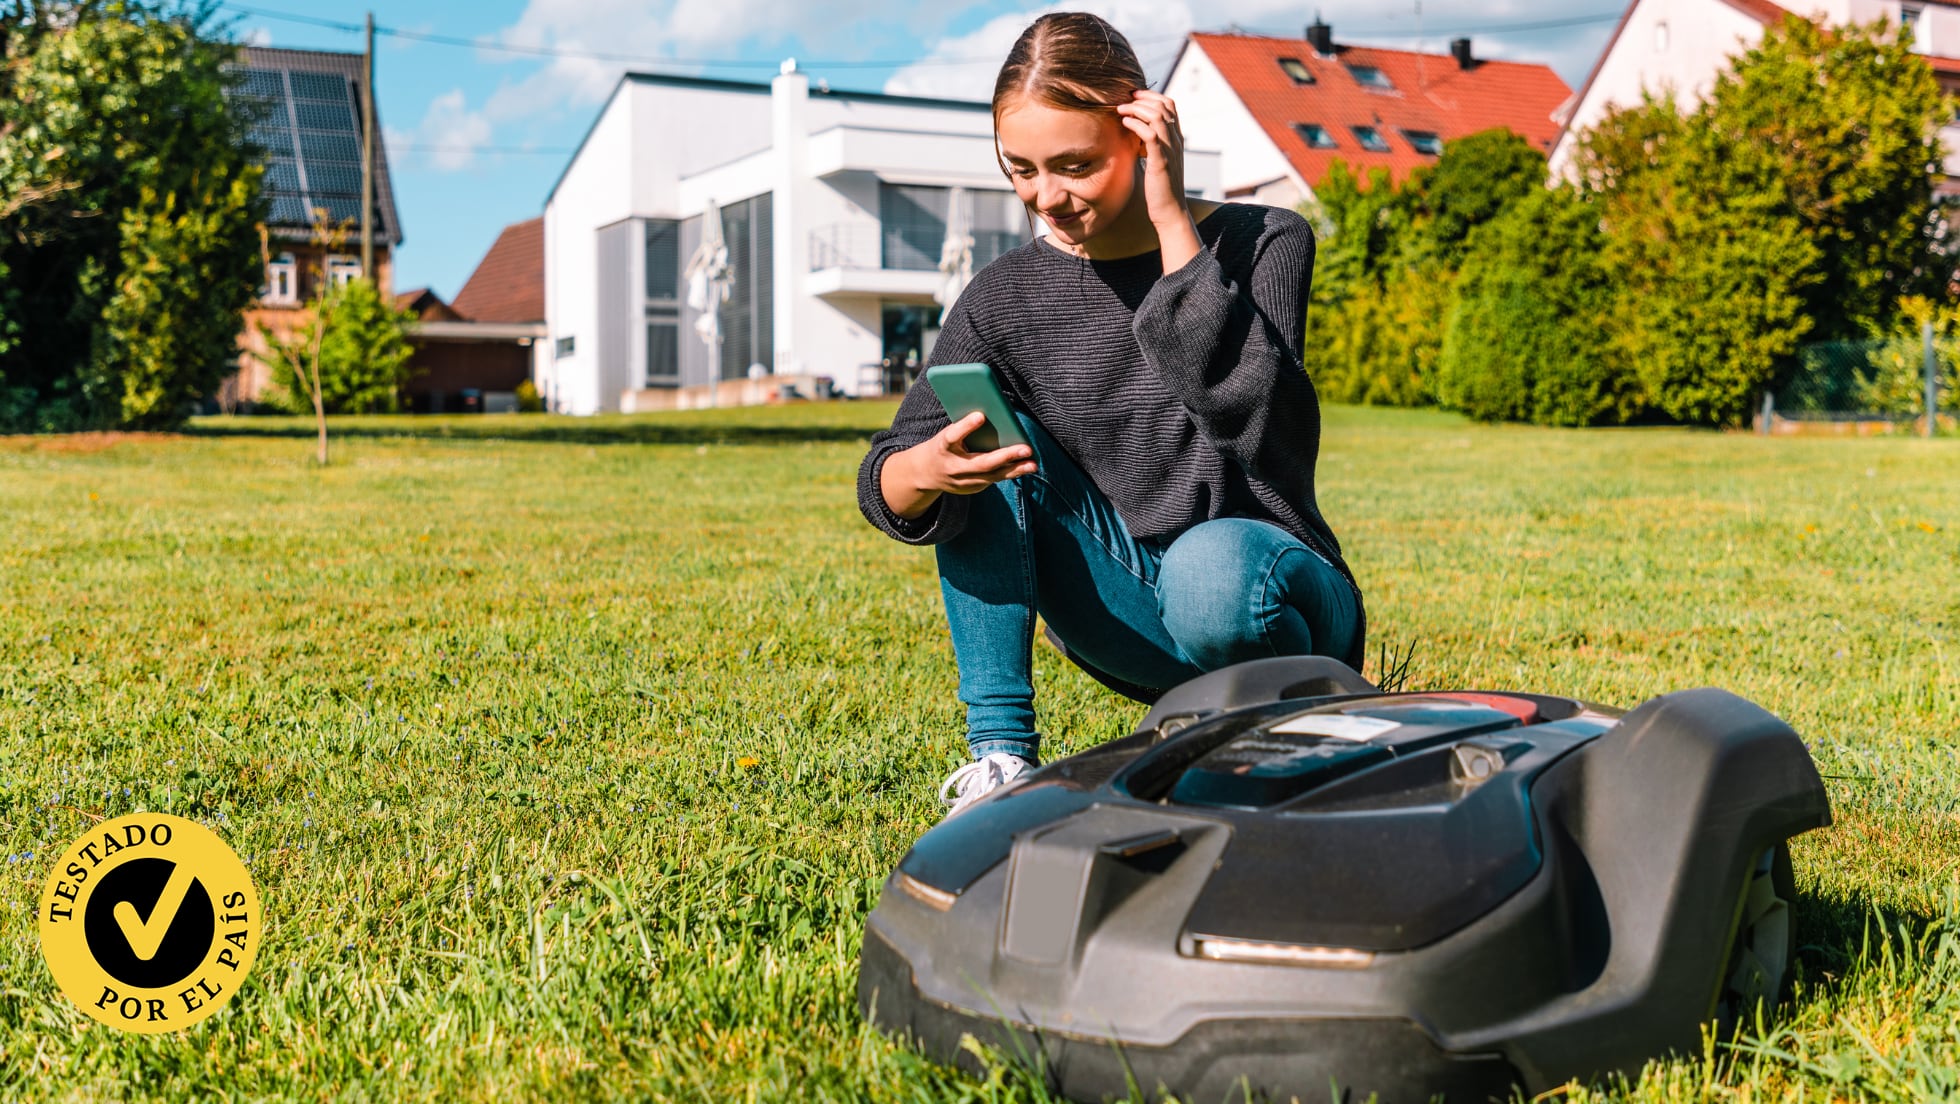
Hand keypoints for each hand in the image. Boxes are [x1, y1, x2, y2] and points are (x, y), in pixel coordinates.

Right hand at [882, 411, 1037, 519]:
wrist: (925, 474)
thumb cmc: (943, 446)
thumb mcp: (947, 435)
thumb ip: (965, 428)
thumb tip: (992, 414)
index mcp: (942, 447)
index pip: (952, 436)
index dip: (965, 426)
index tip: (981, 415)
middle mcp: (953, 467)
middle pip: (981, 462)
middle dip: (1005, 456)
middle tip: (1026, 448)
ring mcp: (963, 482)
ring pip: (992, 476)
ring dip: (1015, 470)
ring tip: (1033, 463)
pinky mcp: (972, 488)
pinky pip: (994, 479)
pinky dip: (1011, 472)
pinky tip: (1026, 466)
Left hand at [1115, 90, 1189, 230]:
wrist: (1170, 211)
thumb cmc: (1160, 189)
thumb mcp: (1156, 162)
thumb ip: (1149, 146)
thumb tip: (1134, 136)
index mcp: (1176, 139)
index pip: (1169, 105)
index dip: (1152, 96)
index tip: (1133, 96)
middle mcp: (1176, 140)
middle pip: (1164, 105)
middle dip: (1142, 98)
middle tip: (1124, 99)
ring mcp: (1170, 149)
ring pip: (1158, 116)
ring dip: (1137, 109)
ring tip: (1121, 110)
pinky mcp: (1161, 161)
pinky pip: (1151, 134)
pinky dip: (1136, 125)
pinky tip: (1125, 124)